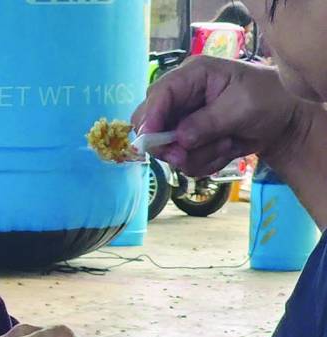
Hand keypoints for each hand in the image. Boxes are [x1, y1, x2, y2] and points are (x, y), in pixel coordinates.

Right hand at [133, 56, 308, 176]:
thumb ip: (208, 122)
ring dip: (196, 155)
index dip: (150, 117)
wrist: (285, 120)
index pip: (159, 94)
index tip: (151, 140)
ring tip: (226, 144)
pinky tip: (225, 150)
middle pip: (150, 123)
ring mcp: (183, 121)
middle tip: (184, 156)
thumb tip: (180, 139)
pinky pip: (183, 161)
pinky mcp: (189, 141)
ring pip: (167, 148)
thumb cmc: (269, 99)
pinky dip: (204, 162)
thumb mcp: (242, 106)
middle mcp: (182, 98)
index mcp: (193, 75)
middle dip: (167, 144)